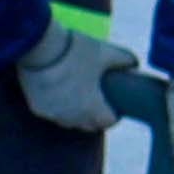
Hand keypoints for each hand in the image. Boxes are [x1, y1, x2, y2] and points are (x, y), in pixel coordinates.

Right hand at [11, 16, 130, 139]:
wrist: (39, 47)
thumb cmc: (75, 51)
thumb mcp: (103, 52)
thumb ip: (123, 59)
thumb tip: (135, 64)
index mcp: (93, 108)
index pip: (108, 122)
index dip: (114, 115)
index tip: (115, 106)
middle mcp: (73, 117)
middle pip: (89, 126)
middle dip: (96, 117)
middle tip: (98, 101)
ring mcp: (54, 115)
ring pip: (69, 122)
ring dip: (76, 115)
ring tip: (78, 97)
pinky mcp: (38, 108)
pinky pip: (52, 113)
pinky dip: (57, 107)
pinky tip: (58, 93)